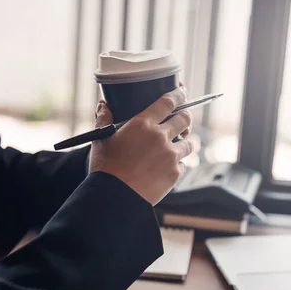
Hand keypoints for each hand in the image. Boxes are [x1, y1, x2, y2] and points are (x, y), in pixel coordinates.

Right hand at [89, 87, 194, 204]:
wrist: (114, 198)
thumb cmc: (106, 168)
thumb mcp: (101, 140)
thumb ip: (104, 119)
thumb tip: (103, 105)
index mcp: (143, 124)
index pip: (168, 102)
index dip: (179, 94)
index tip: (182, 91)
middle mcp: (160, 137)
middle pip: (185, 119)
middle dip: (186, 117)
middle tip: (183, 119)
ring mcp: (170, 155)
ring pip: (189, 143)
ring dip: (185, 142)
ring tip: (178, 145)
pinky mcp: (175, 173)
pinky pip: (183, 164)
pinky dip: (177, 164)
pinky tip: (168, 166)